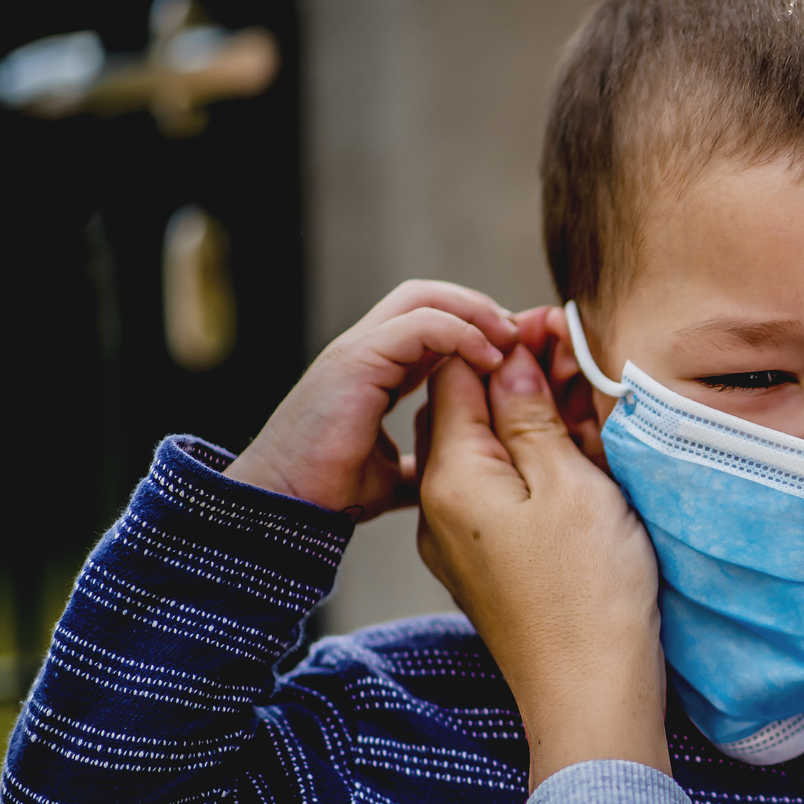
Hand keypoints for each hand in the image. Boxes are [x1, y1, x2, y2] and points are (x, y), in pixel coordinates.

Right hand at [227, 280, 522, 516]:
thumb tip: (457, 475)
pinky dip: (460, 333)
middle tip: (521, 340)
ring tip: (510, 344)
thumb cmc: (327, 491)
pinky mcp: (356, 360)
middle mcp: (368, 350)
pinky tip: (487, 360)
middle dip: (482, 310)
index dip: (479, 330)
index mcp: (378, 369)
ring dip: (477, 314)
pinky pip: (418, 325)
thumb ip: (425, 461)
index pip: (435, 322)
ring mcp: (359, 350)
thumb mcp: (395, 475)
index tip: (517, 358)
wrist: (282, 506)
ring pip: (426, 299)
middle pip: (432, 297)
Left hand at [417, 347, 668, 784]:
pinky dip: (533, 466)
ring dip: (530, 421)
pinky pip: (500, 495)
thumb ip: (530, 417)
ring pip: (487, 454)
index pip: (459, 377)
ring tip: (586, 404)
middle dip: (518, 377)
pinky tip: (577, 460)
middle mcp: (441, 507)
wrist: (591, 694)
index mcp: (451, 477)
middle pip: (467, 413)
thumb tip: (509, 362)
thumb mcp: (569, 485)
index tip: (558, 328)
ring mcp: (461, 541)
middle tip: (578, 359)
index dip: (506, 342)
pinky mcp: (489, 567)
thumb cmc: (589, 593)